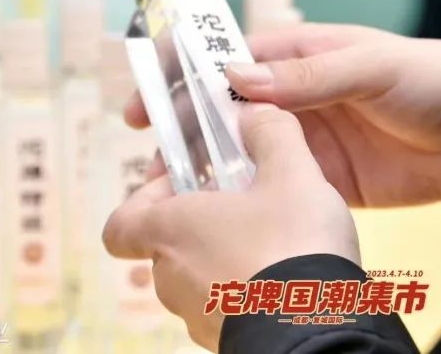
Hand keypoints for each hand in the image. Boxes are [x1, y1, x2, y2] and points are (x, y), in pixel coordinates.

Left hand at [103, 104, 359, 349]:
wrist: (321, 336)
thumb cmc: (293, 248)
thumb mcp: (292, 174)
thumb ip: (272, 134)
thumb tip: (257, 110)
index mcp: (167, 231)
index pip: (119, 225)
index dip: (142, 202)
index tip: (179, 185)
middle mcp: (169, 276)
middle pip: (165, 243)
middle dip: (197, 221)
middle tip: (239, 201)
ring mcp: (195, 315)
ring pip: (196, 276)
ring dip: (222, 255)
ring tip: (271, 237)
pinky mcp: (224, 340)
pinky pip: (224, 305)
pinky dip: (243, 289)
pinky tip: (285, 276)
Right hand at [126, 24, 440, 206]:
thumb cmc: (435, 80)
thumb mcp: (372, 66)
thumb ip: (309, 75)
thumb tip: (237, 77)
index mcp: (297, 57)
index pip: (226, 60)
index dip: (182, 74)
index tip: (149, 94)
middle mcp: (290, 98)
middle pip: (221, 112)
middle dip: (182, 130)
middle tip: (151, 155)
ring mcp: (301, 141)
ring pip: (237, 153)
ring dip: (203, 169)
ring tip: (169, 189)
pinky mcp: (317, 182)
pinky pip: (268, 189)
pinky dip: (238, 200)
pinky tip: (211, 213)